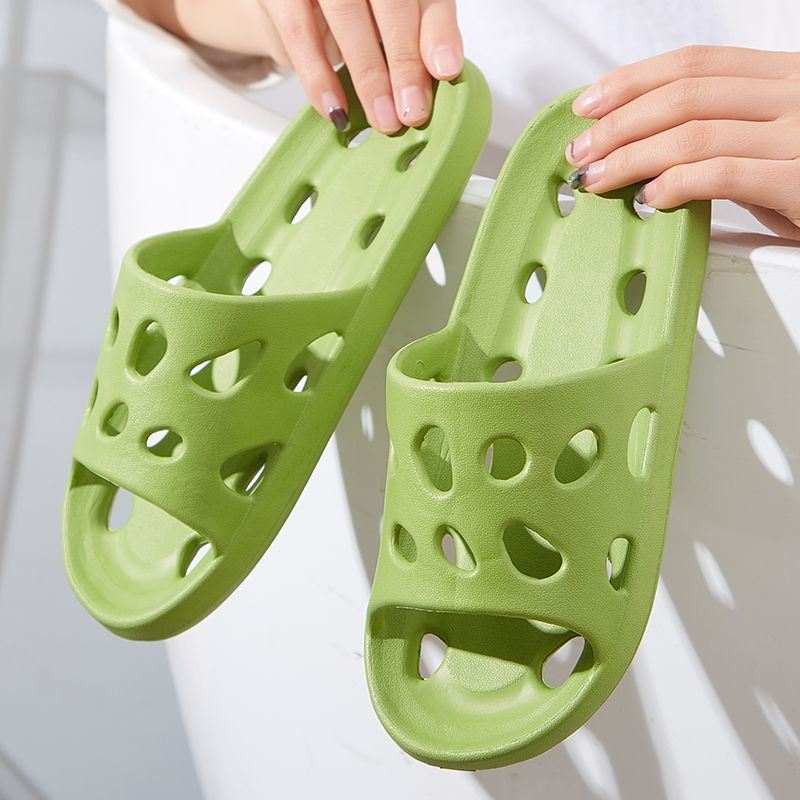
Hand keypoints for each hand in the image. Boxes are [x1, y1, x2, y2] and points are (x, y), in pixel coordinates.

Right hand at [126, 0, 462, 133]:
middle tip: (415, 112)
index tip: (448, 73)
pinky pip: (295, 29)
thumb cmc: (328, 7)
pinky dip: (316, 74)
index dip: (437, 31)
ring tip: (387, 121)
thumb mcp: (370, 15)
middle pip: (387, 0)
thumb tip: (436, 87)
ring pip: (345, 13)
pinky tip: (336, 113)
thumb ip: (403, 35)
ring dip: (368, 73)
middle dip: (404, 60)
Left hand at [565, 45, 799, 239]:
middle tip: (583, 150)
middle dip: (619, 123)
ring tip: (599, 178)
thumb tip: (645, 148)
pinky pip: (723, 174)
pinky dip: (676, 184)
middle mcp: (794, 94)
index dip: (634, 81)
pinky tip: (650, 200)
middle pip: (685, 94)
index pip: (696, 63)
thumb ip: (723, 134)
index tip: (590, 105)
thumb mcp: (772, 142)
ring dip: (632, 157)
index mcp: (784, 77)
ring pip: (694, 133)